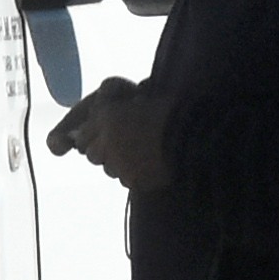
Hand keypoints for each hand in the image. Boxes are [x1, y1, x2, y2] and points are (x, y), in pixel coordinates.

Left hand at [55, 78, 173, 190]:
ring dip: (116, 162)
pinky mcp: (132, 181)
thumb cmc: (170, 111)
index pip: (83, 132)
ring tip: (138, 154)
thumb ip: (112, 106)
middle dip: (102, 149)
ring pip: (106, 167)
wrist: (195, 137)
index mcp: (108, 116)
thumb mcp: (138, 97)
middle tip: (124, 143)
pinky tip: (147, 165)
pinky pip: (124, 178)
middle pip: (90, 153)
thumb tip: (85, 125)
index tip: (100, 135)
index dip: (91, 133)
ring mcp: (118, 163)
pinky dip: (132, 173)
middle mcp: (107, 141)